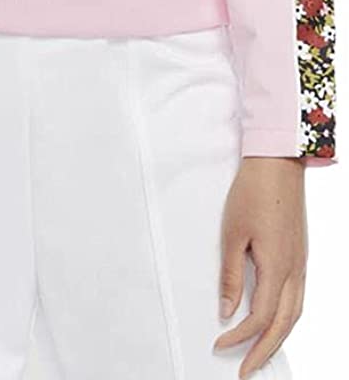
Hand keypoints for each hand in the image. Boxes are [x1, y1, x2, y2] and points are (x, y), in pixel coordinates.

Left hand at [213, 155, 306, 376]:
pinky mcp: (302, 256)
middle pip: (283, 325)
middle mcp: (295, 270)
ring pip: (295, 315)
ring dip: (278, 339)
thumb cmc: (253, 192)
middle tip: (245, 372)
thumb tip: (227, 312)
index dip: (240, 337)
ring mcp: (302, 264)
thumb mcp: (232, 234)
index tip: (220, 345)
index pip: (260, 317)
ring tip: (259, 356)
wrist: (278, 163)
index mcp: (277, 266)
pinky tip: (276, 323)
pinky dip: (288, 319)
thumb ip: (231, 276)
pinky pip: (299, 298)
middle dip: (264, 352)